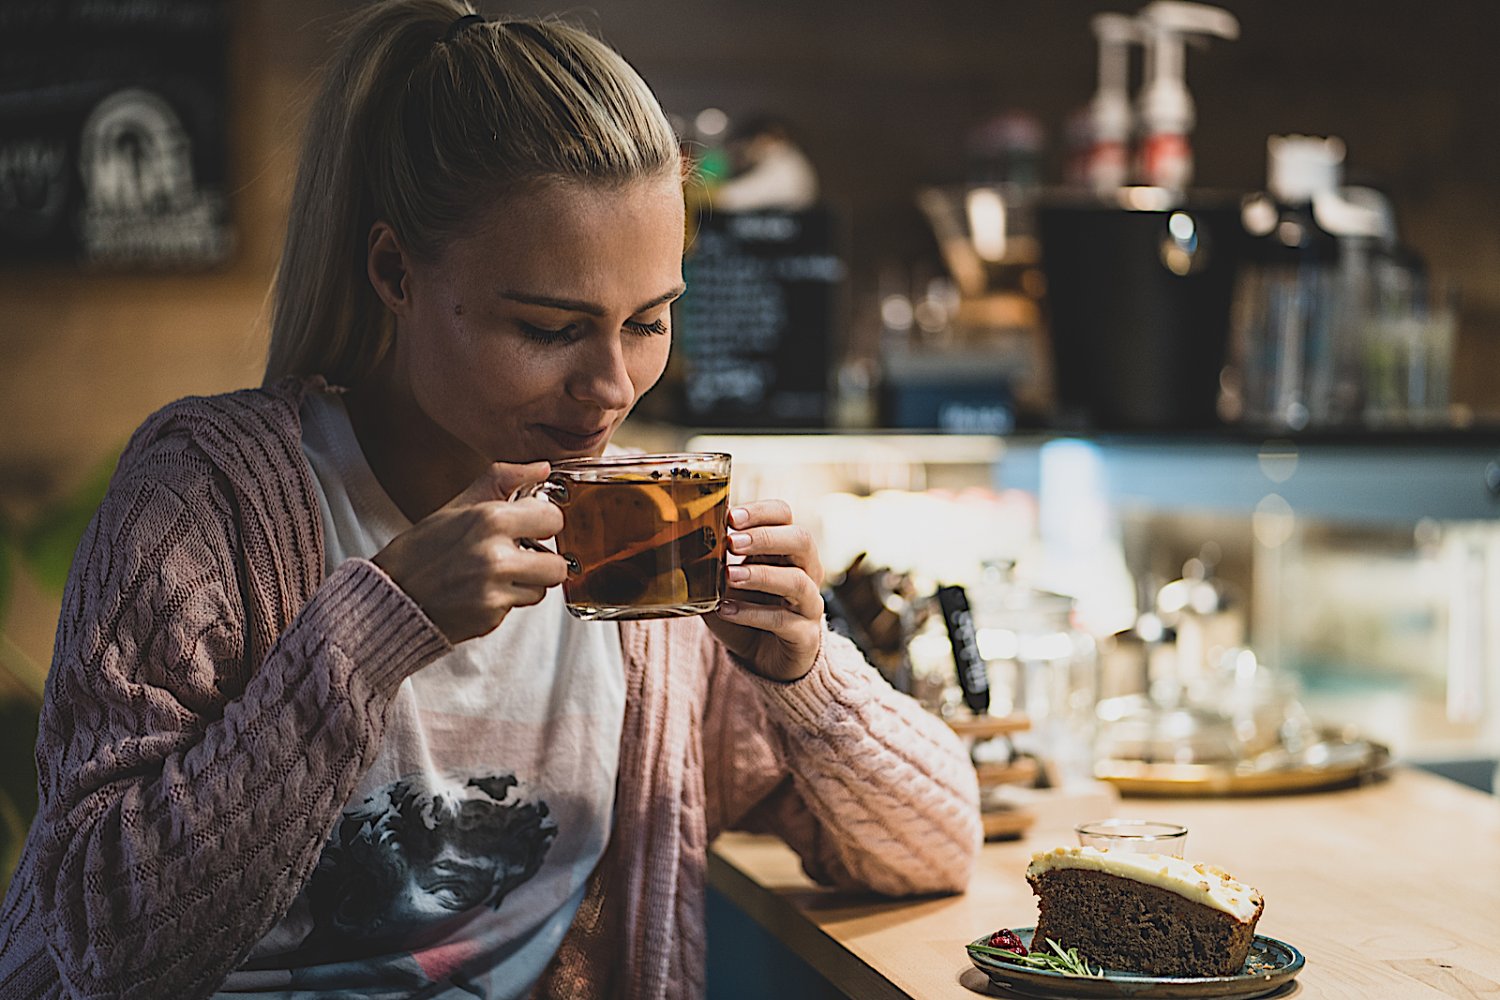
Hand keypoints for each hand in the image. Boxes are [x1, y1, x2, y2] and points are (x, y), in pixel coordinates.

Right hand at [372, 462, 568, 643]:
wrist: (392, 595)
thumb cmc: (422, 550)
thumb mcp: (458, 505)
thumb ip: (503, 480)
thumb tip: (543, 467)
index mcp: (490, 520)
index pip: (553, 519)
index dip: (543, 523)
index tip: (531, 526)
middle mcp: (495, 555)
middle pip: (559, 563)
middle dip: (543, 561)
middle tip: (520, 556)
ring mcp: (494, 589)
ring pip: (543, 588)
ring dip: (527, 583)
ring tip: (498, 575)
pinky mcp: (491, 617)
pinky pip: (519, 606)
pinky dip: (507, 600)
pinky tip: (482, 592)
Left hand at [704, 500, 825, 681]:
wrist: (764, 658)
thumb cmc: (746, 610)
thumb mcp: (726, 583)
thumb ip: (712, 563)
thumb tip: (681, 544)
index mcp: (786, 548)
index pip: (783, 515)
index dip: (760, 511)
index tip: (731, 517)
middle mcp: (806, 570)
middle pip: (801, 540)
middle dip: (765, 538)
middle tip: (732, 542)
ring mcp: (809, 603)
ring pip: (797, 581)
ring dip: (760, 575)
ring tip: (729, 576)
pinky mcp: (805, 636)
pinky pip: (782, 621)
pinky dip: (752, 614)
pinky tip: (726, 610)